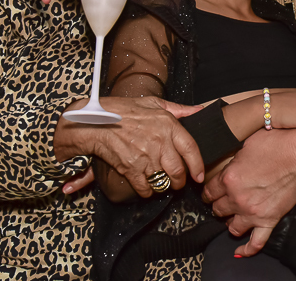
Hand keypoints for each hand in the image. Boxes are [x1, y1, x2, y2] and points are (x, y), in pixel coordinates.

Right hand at [57, 96, 203, 198]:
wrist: (96, 120)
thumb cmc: (125, 110)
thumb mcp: (154, 103)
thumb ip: (180, 109)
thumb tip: (199, 110)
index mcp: (168, 125)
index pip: (191, 149)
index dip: (198, 166)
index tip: (199, 176)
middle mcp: (159, 142)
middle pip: (178, 171)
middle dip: (180, 181)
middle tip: (178, 182)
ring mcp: (145, 157)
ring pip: (163, 181)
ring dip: (164, 186)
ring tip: (162, 183)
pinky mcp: (131, 169)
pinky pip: (145, 188)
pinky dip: (148, 191)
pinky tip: (147, 186)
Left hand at [203, 128, 295, 256]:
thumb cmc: (279, 143)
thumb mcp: (247, 143)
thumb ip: (232, 157)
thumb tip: (227, 160)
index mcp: (229, 178)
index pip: (209, 191)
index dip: (209, 191)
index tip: (211, 191)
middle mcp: (238, 198)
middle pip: (218, 209)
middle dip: (219, 205)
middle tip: (223, 201)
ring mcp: (253, 212)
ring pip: (232, 227)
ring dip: (231, 221)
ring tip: (233, 216)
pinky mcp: (269, 220)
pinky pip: (256, 242)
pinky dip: (247, 249)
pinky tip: (240, 251)